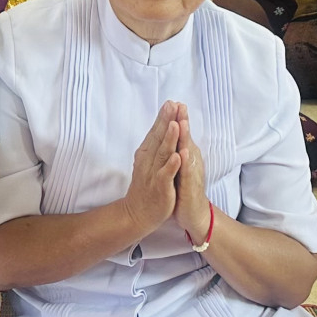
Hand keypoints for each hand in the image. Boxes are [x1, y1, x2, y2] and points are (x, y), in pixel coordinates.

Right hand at [120, 102, 182, 237]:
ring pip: (162, 154)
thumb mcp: (148, 162)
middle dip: (166, 121)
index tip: (171, 102)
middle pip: (158, 138)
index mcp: (147, 153)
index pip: (156, 132)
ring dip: (169, 139)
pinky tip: (178, 156)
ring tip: (176, 124)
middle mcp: (148, 161)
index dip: (163, 118)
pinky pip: (166, 175)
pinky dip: (171, 165)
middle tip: (173, 105)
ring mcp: (154, 174)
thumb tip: (162, 125)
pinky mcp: (160, 188)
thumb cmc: (147, 185)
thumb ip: (155, 144)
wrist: (138, 213)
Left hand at [171, 108, 210, 245]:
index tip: (173, 102)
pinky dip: (186, 163)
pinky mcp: (190, 187)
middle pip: (186, 138)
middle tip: (180, 104)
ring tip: (182, 122)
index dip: (177, 119)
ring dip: (186, 137)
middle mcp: (191, 161)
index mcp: (186, 156)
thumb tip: (172, 133)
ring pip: (188, 152)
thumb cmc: (184, 188)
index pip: (181, 134)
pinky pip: (188, 173)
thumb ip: (177, 149)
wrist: (192, 213)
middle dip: (182, 121)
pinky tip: (184, 153)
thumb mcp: (179, 166)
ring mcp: (192, 173)